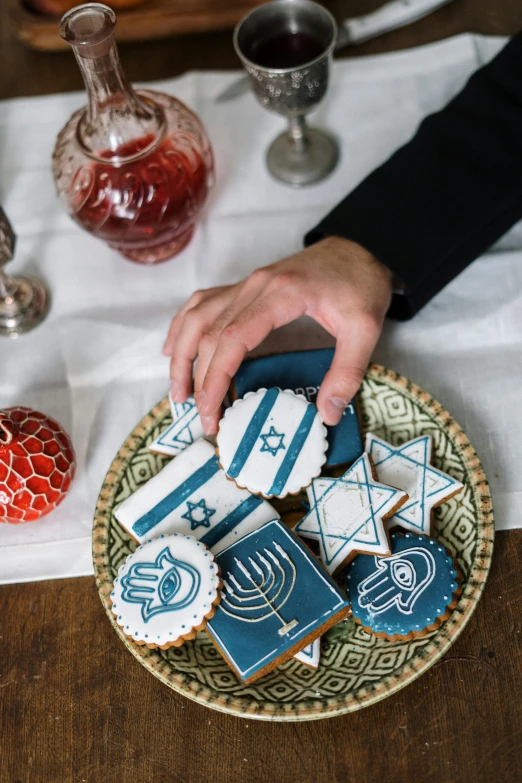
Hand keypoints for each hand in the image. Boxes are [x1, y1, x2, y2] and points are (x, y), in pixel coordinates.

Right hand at [163, 237, 392, 433]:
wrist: (359, 249)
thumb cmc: (361, 284)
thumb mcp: (366, 328)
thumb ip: (347, 371)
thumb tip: (327, 414)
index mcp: (280, 294)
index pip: (232, 338)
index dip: (215, 376)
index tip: (211, 410)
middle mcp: (254, 285)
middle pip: (208, 331)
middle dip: (197, 377)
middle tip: (202, 417)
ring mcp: (246, 283)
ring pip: (197, 315)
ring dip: (180, 353)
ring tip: (178, 391)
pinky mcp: (245, 286)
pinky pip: (203, 302)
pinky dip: (182, 325)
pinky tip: (172, 348)